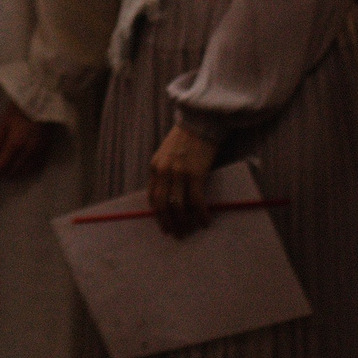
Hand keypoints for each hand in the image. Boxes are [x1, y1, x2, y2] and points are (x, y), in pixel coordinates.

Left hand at [0, 96, 57, 180]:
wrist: (40, 101)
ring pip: (27, 171)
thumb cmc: (19, 110)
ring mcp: (39, 151)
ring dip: (16, 173)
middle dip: (3, 174)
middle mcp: (28, 151)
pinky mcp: (47, 148)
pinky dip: (28, 169)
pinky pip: (37, 165)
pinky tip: (22, 167)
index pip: (2, 165)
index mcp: (15, 144)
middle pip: (14, 171)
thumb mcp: (4, 123)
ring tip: (8, 171)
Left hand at [147, 122, 217, 236]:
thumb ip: (165, 172)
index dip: (158, 214)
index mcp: (155, 167)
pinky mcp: (196, 174)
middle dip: (169, 222)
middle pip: (163, 205)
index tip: (163, 225)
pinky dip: (201, 213)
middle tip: (176, 234)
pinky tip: (205, 221)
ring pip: (178, 206)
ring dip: (184, 222)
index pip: (152, 196)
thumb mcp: (166, 154)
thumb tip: (170, 194)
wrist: (200, 123)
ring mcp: (179, 173)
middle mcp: (163, 172)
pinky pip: (196, 201)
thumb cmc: (186, 138)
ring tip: (190, 230)